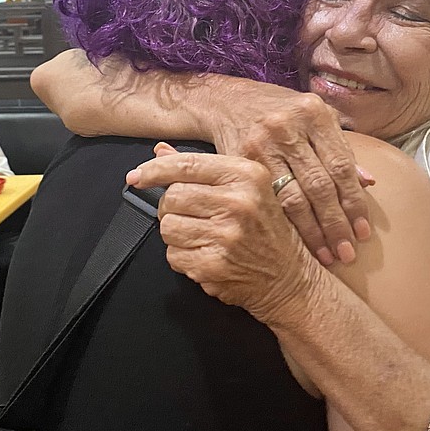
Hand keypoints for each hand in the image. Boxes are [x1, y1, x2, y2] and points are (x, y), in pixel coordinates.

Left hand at [127, 145, 316, 326]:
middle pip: (172, 197)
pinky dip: (183, 258)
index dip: (154, 170)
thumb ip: (202, 169)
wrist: (292, 278)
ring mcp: (227, 235)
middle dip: (173, 209)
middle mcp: (239, 202)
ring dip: (178, 235)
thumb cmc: (268, 230)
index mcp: (247, 175)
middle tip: (193, 217)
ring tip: (204, 238)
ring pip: (168, 227)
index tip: (137, 176)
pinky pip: (173, 256)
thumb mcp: (246, 189)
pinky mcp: (214, 264)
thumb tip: (160, 152)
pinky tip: (207, 256)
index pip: (187, 165)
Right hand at [206, 85, 372, 265]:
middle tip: (348, 253)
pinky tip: (295, 243)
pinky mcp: (240, 160)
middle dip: (336, 224)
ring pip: (293, 197)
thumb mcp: (315, 120)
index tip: (363, 232)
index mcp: (314, 114)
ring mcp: (262, 144)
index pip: (341, 166)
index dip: (354, 203)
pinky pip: (268, 199)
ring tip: (327, 255)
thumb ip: (341, 148)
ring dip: (313, 231)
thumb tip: (370, 182)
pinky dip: (285, 224)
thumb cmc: (282, 113)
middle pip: (319, 185)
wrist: (228, 101)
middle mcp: (288, 126)